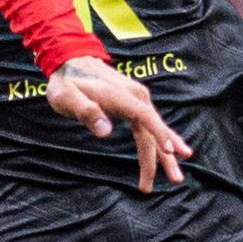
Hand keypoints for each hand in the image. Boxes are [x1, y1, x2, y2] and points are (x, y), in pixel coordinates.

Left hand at [46, 54, 192, 191]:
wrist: (71, 61)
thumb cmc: (66, 82)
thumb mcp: (66, 97)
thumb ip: (86, 111)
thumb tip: (105, 132)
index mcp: (121, 96)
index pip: (146, 117)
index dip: (159, 135)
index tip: (169, 152)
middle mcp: (136, 96)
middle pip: (154, 130)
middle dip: (164, 157)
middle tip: (176, 180)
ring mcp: (138, 99)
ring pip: (154, 131)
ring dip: (165, 155)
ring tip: (175, 177)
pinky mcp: (135, 104)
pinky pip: (150, 126)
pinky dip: (160, 142)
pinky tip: (171, 154)